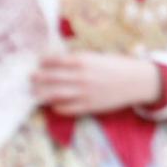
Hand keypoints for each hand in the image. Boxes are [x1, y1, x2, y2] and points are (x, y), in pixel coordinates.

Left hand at [31, 52, 163, 116]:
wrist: (136, 81)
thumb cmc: (115, 66)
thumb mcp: (96, 57)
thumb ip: (77, 60)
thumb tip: (56, 62)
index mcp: (82, 61)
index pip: (54, 60)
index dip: (43, 62)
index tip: (38, 62)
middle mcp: (81, 76)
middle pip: (51, 78)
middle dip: (38, 78)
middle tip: (30, 78)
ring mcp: (84, 92)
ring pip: (55, 94)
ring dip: (42, 94)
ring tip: (34, 93)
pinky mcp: (89, 106)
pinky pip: (67, 109)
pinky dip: (57, 107)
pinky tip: (53, 105)